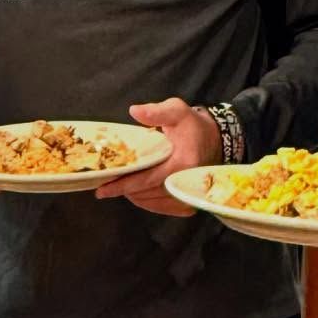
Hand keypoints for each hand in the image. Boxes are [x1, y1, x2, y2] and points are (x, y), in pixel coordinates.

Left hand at [94, 98, 219, 216]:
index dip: (123, 185)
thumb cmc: (192, 125)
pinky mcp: (187, 202)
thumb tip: (134, 111)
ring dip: (133, 196)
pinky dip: (146, 201)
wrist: (214, 140)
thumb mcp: (177, 111)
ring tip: (116, 187)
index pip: (147, 179)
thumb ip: (156, 111)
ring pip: (152, 202)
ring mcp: (187, 196)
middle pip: (147, 194)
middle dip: (124, 190)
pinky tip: (135, 193)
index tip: (103, 189)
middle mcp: (185, 183)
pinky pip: (161, 206)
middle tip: (104, 185)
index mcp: (183, 163)